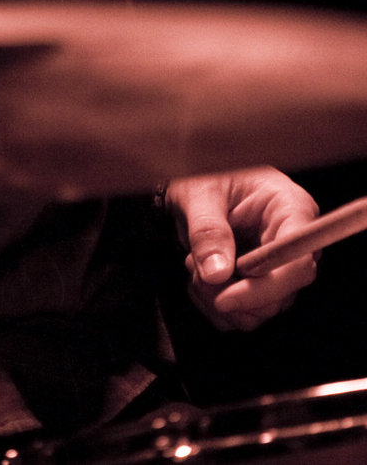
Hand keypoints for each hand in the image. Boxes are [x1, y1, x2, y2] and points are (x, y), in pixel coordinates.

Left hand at [165, 167, 318, 331]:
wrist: (191, 182)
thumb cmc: (204, 175)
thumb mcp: (200, 193)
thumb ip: (208, 230)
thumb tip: (218, 273)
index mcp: (290, 208)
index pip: (298, 262)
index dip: (265, 287)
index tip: (225, 298)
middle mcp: (293, 241)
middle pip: (282, 294)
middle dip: (233, 292)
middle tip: (195, 268)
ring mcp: (280, 266)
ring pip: (262, 310)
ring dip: (219, 298)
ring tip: (194, 265)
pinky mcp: (263, 282)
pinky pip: (246, 314)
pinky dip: (215, 306)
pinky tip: (199, 278)